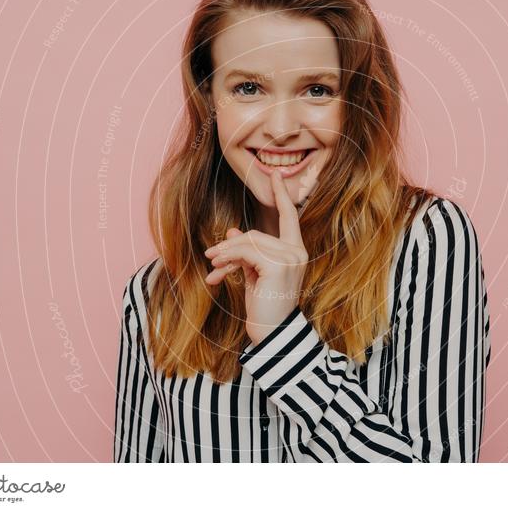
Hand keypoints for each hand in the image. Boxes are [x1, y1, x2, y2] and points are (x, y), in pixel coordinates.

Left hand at [204, 169, 308, 344]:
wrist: (270, 332)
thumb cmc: (264, 305)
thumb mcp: (252, 274)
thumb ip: (246, 251)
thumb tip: (231, 232)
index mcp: (295, 251)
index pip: (289, 216)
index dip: (282, 195)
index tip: (274, 174)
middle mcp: (297, 252)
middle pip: (256, 234)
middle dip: (230, 246)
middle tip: (211, 259)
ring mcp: (290, 258)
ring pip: (248, 242)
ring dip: (225, 255)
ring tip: (213, 268)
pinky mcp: (278, 266)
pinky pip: (246, 252)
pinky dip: (228, 260)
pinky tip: (218, 274)